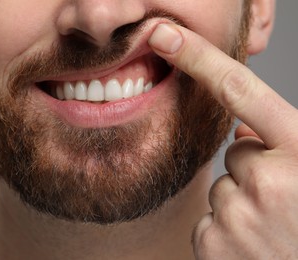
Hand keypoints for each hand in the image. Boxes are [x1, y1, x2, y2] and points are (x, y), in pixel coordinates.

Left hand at [149, 23, 297, 258]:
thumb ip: (284, 142)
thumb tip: (243, 131)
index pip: (240, 89)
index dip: (199, 57)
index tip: (164, 35)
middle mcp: (270, 181)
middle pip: (233, 152)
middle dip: (253, 170)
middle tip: (284, 202)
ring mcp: (240, 215)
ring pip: (221, 188)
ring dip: (242, 203)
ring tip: (274, 228)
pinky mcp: (215, 243)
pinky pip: (208, 219)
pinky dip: (226, 230)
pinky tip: (255, 245)